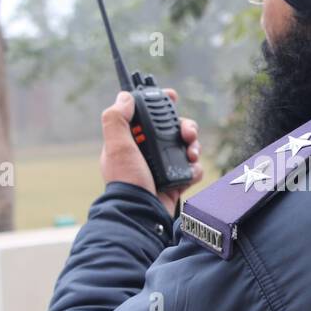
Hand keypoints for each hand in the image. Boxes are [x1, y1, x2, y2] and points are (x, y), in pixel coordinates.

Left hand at [100, 89, 202, 217]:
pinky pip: (193, 168)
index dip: (160, 103)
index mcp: (132, 141)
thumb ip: (117, 119)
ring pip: (186, 146)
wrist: (141, 213)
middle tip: (187, 133)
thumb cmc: (126, 181)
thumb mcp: (116, 146)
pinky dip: (195, 169)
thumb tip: (125, 96)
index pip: (147, 114)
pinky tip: (189, 173)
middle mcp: (148, 152)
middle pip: (173, 128)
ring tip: (192, 154)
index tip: (172, 97)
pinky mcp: (176, 181)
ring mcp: (163, 166)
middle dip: (185, 127)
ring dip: (194, 147)